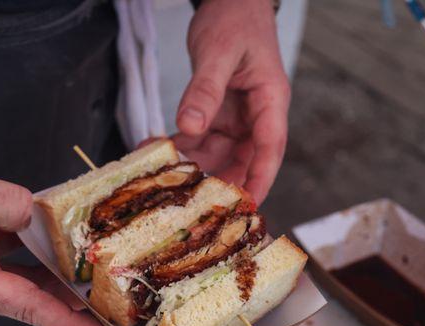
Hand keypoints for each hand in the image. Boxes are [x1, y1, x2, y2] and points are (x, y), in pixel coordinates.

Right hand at [0, 158, 114, 325]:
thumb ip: (12, 203)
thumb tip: (39, 215)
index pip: (33, 309)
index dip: (71, 324)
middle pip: (37, 300)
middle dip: (75, 303)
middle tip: (114, 305)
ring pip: (30, 282)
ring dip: (61, 279)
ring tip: (97, 277)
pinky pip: (17, 263)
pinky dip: (40, 258)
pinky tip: (62, 247)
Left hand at [175, 0, 289, 203]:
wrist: (229, 3)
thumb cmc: (235, 20)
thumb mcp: (218, 53)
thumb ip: (205, 89)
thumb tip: (190, 126)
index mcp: (269, 101)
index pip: (270, 147)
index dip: (260, 179)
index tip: (248, 205)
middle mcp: (255, 115)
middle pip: (242, 159)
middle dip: (218, 181)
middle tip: (191, 202)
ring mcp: (235, 117)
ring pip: (216, 153)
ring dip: (191, 166)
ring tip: (161, 175)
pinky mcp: (215, 114)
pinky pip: (199, 138)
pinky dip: (179, 147)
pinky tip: (154, 149)